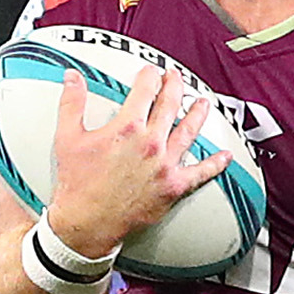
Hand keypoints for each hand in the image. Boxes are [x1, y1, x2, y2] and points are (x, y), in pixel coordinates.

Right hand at [45, 64, 218, 256]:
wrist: (88, 221)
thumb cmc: (77, 183)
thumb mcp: (68, 137)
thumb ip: (72, 103)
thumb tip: (72, 77)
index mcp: (127, 127)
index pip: (145, 90)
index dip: (149, 76)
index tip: (151, 72)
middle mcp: (151, 142)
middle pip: (170, 105)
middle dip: (175, 86)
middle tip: (177, 78)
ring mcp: (165, 164)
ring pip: (189, 131)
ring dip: (198, 114)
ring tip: (203, 102)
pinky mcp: (174, 186)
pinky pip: (201, 173)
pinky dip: (215, 164)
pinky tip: (225, 156)